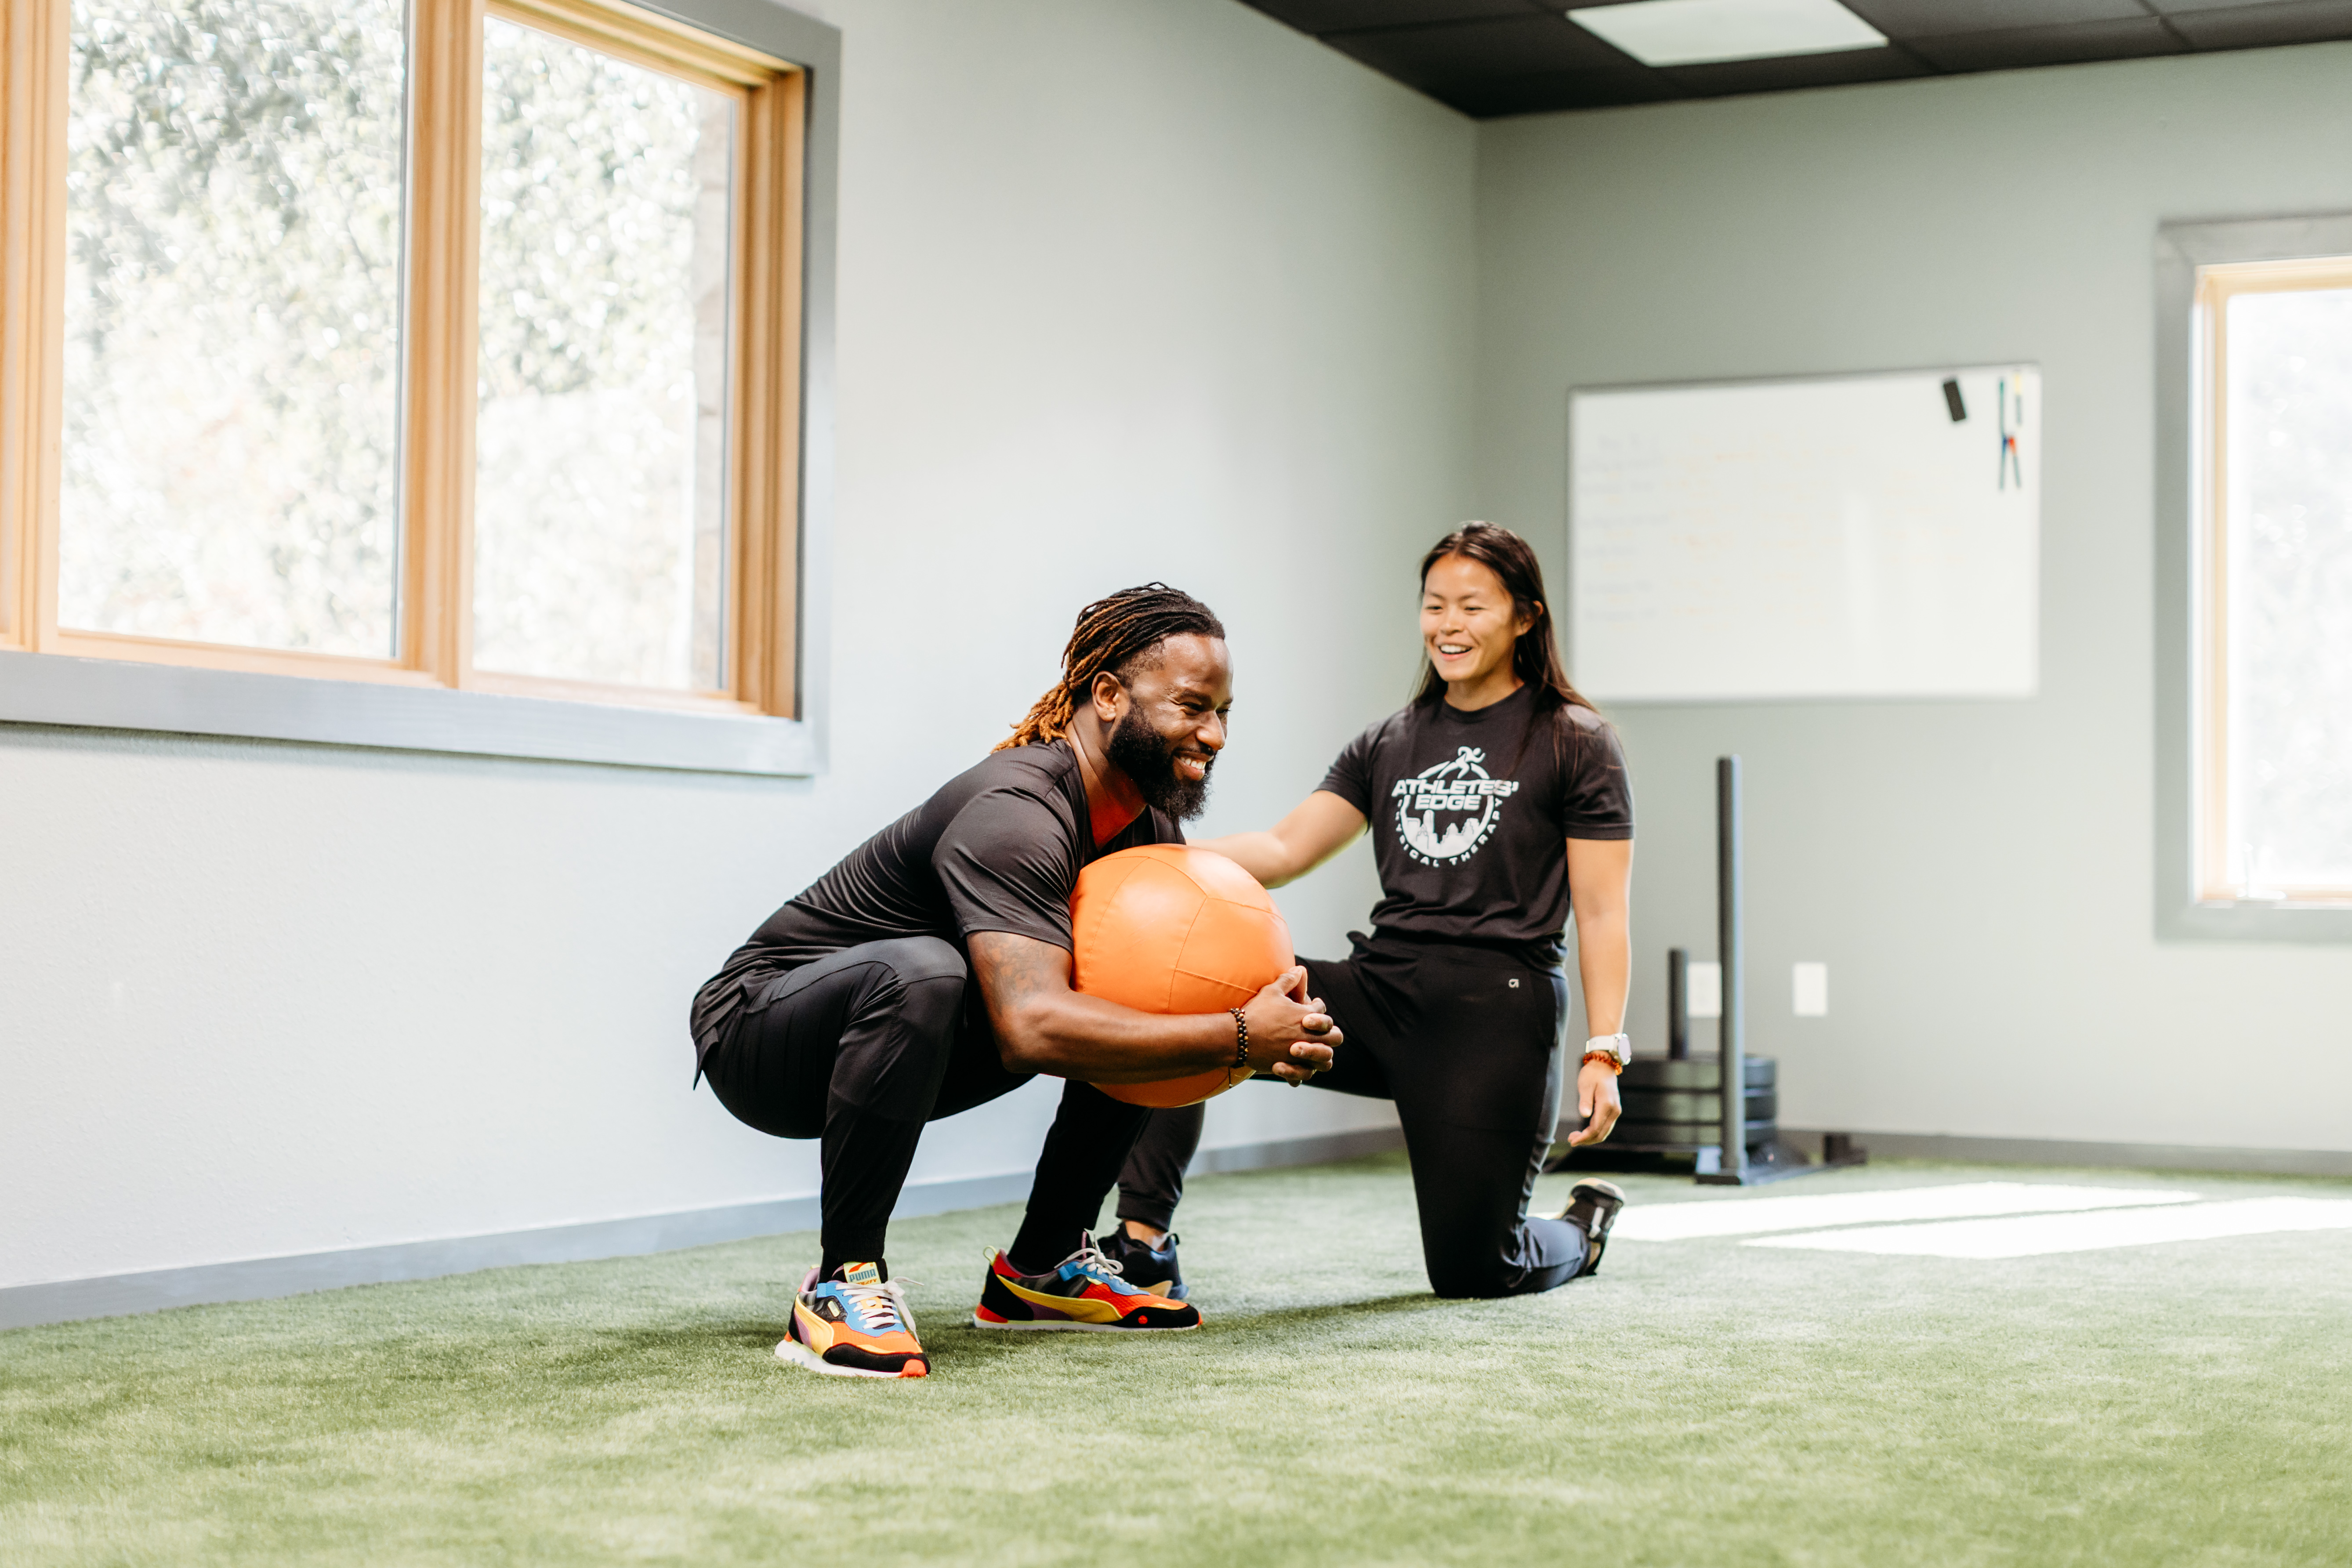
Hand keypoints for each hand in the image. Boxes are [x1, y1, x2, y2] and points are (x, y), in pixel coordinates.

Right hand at [1241, 965, 1338, 1084]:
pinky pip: (1306, 1074)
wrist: (1237, 1037)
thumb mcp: (1272, 991)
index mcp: (1307, 1016)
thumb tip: (1300, 969)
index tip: (1312, 1009)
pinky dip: (1304, 1071)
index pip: (1324, 1013)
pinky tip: (1298, 1066)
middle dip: (1331, 1034)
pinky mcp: (1291, 1067)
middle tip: (1322, 1033)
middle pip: (1335, 1037)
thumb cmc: (1255, 1013)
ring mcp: (1301, 1054)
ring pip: (1326, 1059)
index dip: (1319, 1010)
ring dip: (1322, 1055)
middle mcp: (1308, 1036)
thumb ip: (1288, 980)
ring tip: (1314, 1052)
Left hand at [1566, 1057, 1621, 1145]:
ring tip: (1575, 1136)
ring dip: (1590, 1137)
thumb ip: (1585, 1100)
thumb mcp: (1585, 1085)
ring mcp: (1615, 1111)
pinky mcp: (1613, 1111)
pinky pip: (1605, 1126)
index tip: (1572, 1140)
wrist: (1604, 1065)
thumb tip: (1585, 1115)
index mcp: (1607, 1105)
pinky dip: (1595, 1132)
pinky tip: (1584, 1131)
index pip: (1595, 1128)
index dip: (1584, 1137)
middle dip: (1586, 1140)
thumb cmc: (1592, 1074)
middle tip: (1571, 1139)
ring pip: (1604, 1132)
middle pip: (1601, 1134)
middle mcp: (1614, 1111)